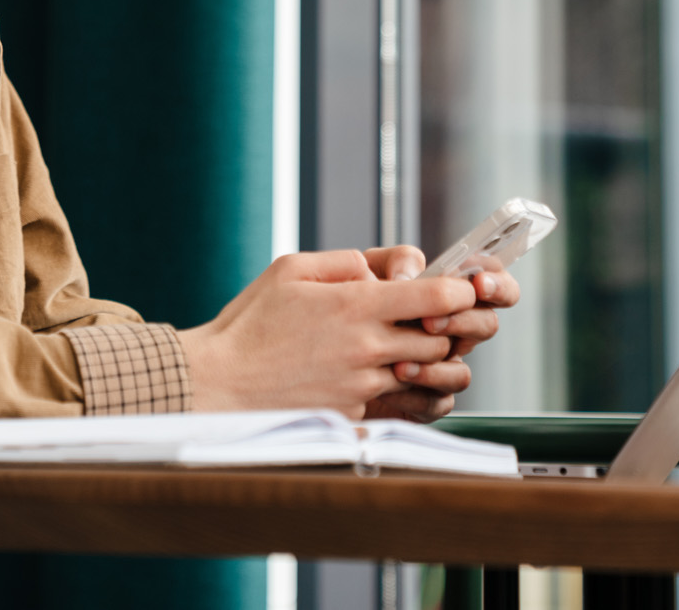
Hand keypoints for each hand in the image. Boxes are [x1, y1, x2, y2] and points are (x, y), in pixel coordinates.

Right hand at [177, 250, 477, 418]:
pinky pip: (392, 400)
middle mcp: (367, 348)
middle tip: (425, 318)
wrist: (219, 384)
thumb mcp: (291, 269)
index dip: (459, 292)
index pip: (438, 299)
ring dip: (420, 359)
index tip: (457, 290)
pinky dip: (392, 387)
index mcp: (356, 306)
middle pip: (441, 340)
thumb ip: (344, 262)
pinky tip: (363, 374)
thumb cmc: (250, 325)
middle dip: (443, 328)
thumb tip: (379, 270)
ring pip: (422, 373)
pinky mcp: (353, 416)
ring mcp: (362, 387)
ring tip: (394, 346)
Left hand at [357, 246, 519, 421]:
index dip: (497, 284)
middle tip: (431, 321)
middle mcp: (449, 331)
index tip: (479, 284)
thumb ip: (396, 261)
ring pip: (462, 372)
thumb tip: (409, 278)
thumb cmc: (345, 301)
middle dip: (464, 321)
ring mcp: (439, 366)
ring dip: (436, 366)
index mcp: (444, 295)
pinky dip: (415, 394)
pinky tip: (388, 385)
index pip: (490, 284)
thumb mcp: (368, 268)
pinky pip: (438, 402)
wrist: (316, 344)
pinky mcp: (422, 399)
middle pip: (486, 326)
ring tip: (399, 363)